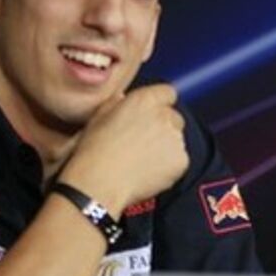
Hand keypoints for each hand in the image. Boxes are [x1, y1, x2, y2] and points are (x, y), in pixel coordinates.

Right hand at [57, 83, 188, 213]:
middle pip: (174, 118)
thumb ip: (116, 104)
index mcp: (145, 100)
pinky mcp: (181, 160)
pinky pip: (179, 161)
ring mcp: (176, 138)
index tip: (151, 115)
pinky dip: (169, 167)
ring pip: (177, 140)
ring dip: (166, 148)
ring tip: (141, 161)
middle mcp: (164, 116)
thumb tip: (122, 99)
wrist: (100, 182)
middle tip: (144, 143)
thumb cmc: (94, 151)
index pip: (167, 93)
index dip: (159, 104)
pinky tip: (148, 173)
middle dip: (163, 128)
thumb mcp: (98, 118)